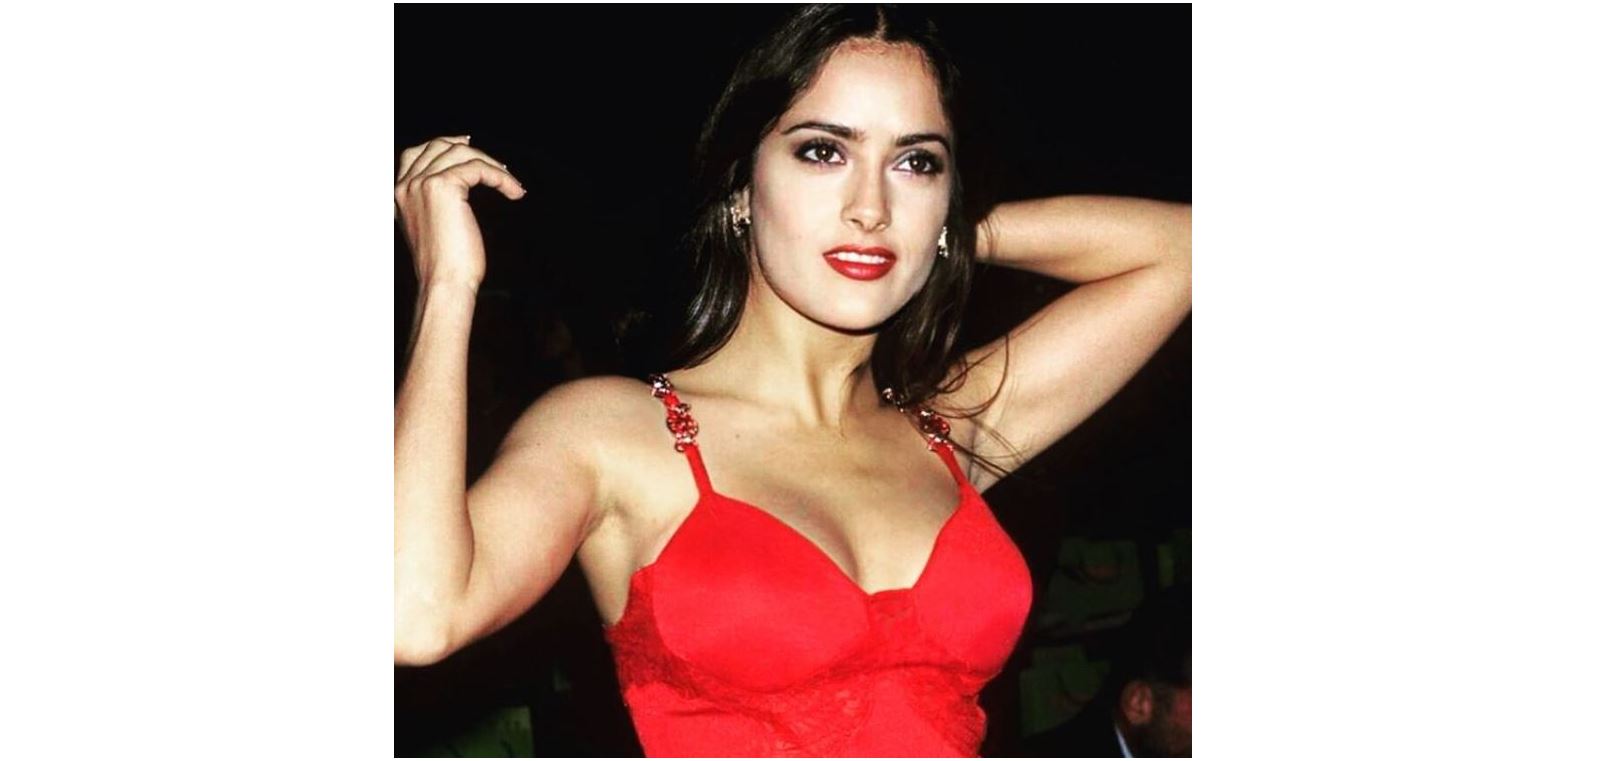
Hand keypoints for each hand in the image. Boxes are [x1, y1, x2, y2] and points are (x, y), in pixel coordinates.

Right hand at [395, 136, 525, 290]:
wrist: (445, 283)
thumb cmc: (446, 264)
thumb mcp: (433, 225)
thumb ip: (435, 202)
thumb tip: (460, 178)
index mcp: (399, 194)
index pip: (415, 153)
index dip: (443, 144)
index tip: (468, 144)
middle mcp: (405, 185)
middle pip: (439, 147)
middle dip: (472, 151)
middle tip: (498, 166)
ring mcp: (421, 184)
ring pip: (462, 154)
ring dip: (492, 166)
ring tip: (511, 184)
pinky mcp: (442, 187)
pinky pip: (478, 168)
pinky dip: (501, 178)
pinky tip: (514, 191)